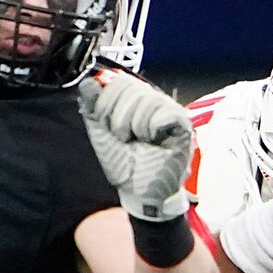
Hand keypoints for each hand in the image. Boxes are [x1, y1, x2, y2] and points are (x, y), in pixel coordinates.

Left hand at [79, 75, 194, 223]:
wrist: (139, 191)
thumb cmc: (125, 164)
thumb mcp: (101, 133)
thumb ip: (92, 107)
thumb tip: (89, 82)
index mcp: (132, 100)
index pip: (118, 81)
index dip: (106, 104)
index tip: (109, 128)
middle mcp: (152, 100)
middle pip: (130, 88)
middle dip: (118, 118)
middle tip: (124, 138)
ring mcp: (169, 109)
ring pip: (147, 100)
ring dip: (136, 127)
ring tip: (140, 141)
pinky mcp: (183, 123)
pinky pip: (164, 113)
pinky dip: (153, 130)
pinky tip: (155, 141)